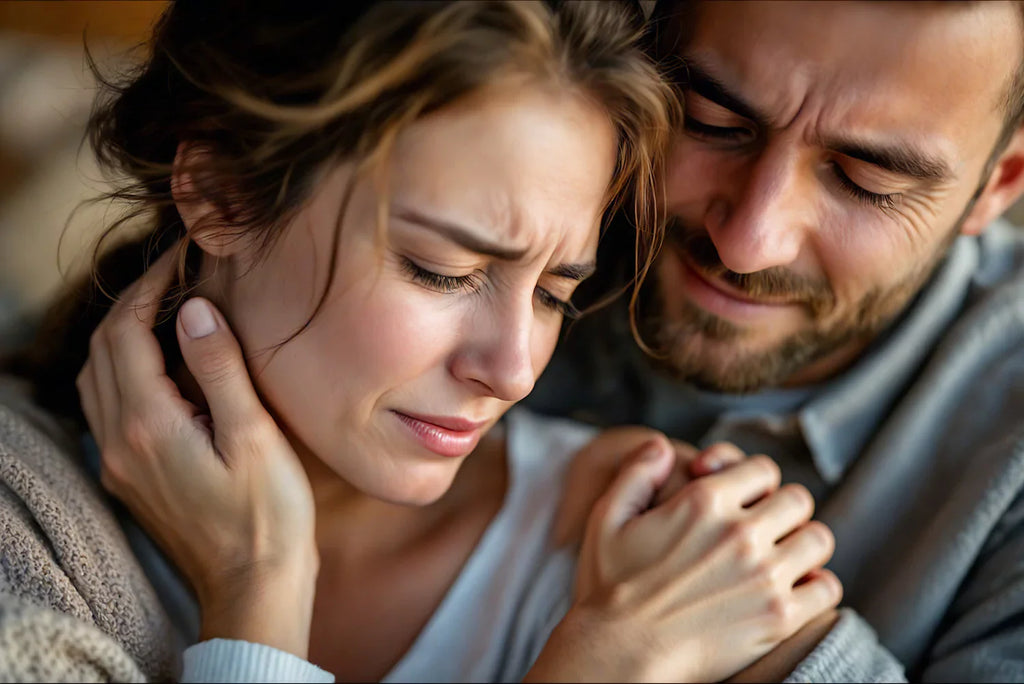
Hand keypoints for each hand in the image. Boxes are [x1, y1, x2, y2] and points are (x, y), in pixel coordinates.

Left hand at [76, 249, 318, 657]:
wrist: (252, 585)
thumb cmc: (267, 515)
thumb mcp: (254, 436)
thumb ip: (219, 370)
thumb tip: (193, 310)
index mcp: (149, 425)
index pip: (127, 332)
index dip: (149, 287)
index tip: (181, 259)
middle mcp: (119, 441)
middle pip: (103, 350)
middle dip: (133, 304)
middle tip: (175, 276)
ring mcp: (118, 462)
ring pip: (97, 378)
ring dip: (123, 336)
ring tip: (167, 312)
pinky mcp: (129, 477)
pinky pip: (107, 407)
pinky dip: (124, 371)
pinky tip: (161, 368)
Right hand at [531, 438, 840, 681]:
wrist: (618, 655)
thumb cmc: (608, 589)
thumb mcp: (607, 517)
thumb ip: (637, 472)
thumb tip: (662, 445)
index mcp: (704, 502)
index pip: (763, 469)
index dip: (755, 480)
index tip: (744, 499)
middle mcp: (740, 533)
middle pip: (798, 500)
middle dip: (783, 509)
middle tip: (766, 528)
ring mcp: (764, 576)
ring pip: (818, 539)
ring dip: (803, 543)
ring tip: (781, 557)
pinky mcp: (778, 617)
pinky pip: (826, 588)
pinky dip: (815, 586)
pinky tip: (792, 591)